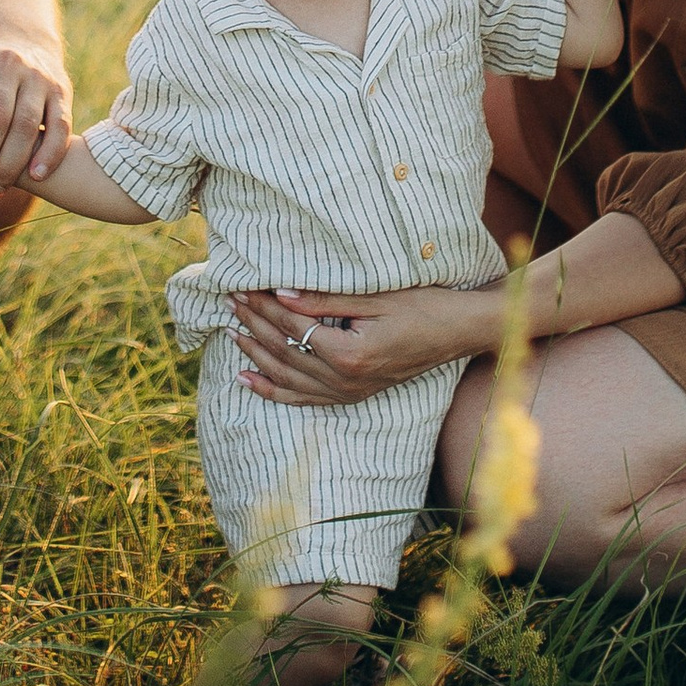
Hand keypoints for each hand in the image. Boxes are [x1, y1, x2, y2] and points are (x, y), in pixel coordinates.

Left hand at [228, 282, 488, 405]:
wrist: (457, 332)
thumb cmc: (422, 306)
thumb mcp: (375, 297)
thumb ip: (325, 300)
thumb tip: (281, 293)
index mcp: (350, 354)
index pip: (292, 328)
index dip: (263, 307)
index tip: (241, 287)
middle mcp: (346, 381)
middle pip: (285, 352)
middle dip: (253, 325)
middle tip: (229, 301)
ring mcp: (349, 392)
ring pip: (289, 378)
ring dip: (257, 355)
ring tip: (231, 332)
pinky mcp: (353, 395)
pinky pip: (304, 398)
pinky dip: (273, 390)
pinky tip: (248, 379)